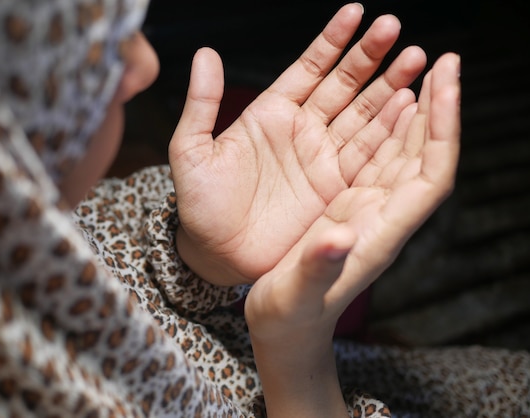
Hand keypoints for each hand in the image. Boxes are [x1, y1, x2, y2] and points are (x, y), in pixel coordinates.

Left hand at [170, 3, 458, 285]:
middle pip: (344, 85)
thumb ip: (201, 103)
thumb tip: (205, 53)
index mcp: (270, 114)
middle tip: (394, 26)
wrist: (214, 253)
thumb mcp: (192, 150)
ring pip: (363, 114)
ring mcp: (321, 158)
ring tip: (415, 58)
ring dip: (388, 87)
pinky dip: (389, 130)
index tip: (356, 11)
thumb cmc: (199, 203)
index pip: (308, 67)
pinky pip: (367, 153)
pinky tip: (408, 105)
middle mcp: (302, 130)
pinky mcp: (334, 187)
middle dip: (369, 56)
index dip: (331, 40)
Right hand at [245, 46, 459, 410]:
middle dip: (439, 109)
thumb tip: (337, 237)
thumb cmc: (289, 316)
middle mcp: (382, 217)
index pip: (430, 176)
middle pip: (425, 157)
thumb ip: (318, 267)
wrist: (286, 330)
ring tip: (422, 73)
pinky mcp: (348, 207)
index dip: (443, 131)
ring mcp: (367, 210)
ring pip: (403, 155)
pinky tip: (387, 109)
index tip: (446, 86)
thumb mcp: (297, 294)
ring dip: (418, 114)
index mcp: (378, 234)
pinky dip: (387, 131)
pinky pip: (376, 162)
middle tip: (445, 63)